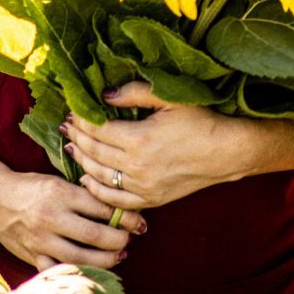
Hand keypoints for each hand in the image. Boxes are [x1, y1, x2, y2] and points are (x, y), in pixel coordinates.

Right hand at [0, 168, 142, 270]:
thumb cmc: (34, 186)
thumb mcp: (61, 182)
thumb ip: (86, 194)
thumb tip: (119, 205)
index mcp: (62, 194)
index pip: (102, 207)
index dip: (125, 215)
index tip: (140, 220)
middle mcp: (51, 218)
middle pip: (94, 234)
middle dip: (118, 239)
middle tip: (131, 238)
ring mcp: (40, 240)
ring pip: (78, 257)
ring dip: (105, 260)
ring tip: (120, 255)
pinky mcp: (31, 255)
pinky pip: (58, 270)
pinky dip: (78, 273)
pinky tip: (93, 271)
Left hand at [63, 81, 256, 209]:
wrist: (226, 151)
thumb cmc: (202, 120)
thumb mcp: (171, 99)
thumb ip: (136, 93)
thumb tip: (104, 94)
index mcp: (139, 139)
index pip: (98, 129)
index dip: (83, 120)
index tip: (73, 111)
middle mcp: (135, 166)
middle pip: (94, 152)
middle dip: (78, 138)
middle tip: (67, 126)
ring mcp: (141, 186)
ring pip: (98, 176)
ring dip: (81, 161)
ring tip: (72, 147)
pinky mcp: (149, 199)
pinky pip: (112, 198)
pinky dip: (95, 189)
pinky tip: (87, 178)